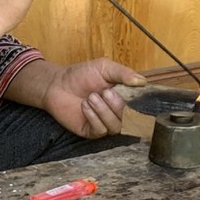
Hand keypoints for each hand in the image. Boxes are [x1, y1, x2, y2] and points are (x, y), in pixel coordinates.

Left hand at [7, 58, 146, 138]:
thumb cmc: (81, 75)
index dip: (139, 105)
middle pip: (130, 119)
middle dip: (118, 106)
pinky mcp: (91, 131)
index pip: (140, 108)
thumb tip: (142, 81)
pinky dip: (94, 118)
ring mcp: (104, 123)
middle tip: (104, 92)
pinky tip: (85, 106)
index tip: (133, 97)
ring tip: (91, 98)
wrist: (57, 84)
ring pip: (116, 127)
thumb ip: (123, 73)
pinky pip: (101, 131)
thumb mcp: (104, 68)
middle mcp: (117, 113)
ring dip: (104, 111)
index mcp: (124, 98)